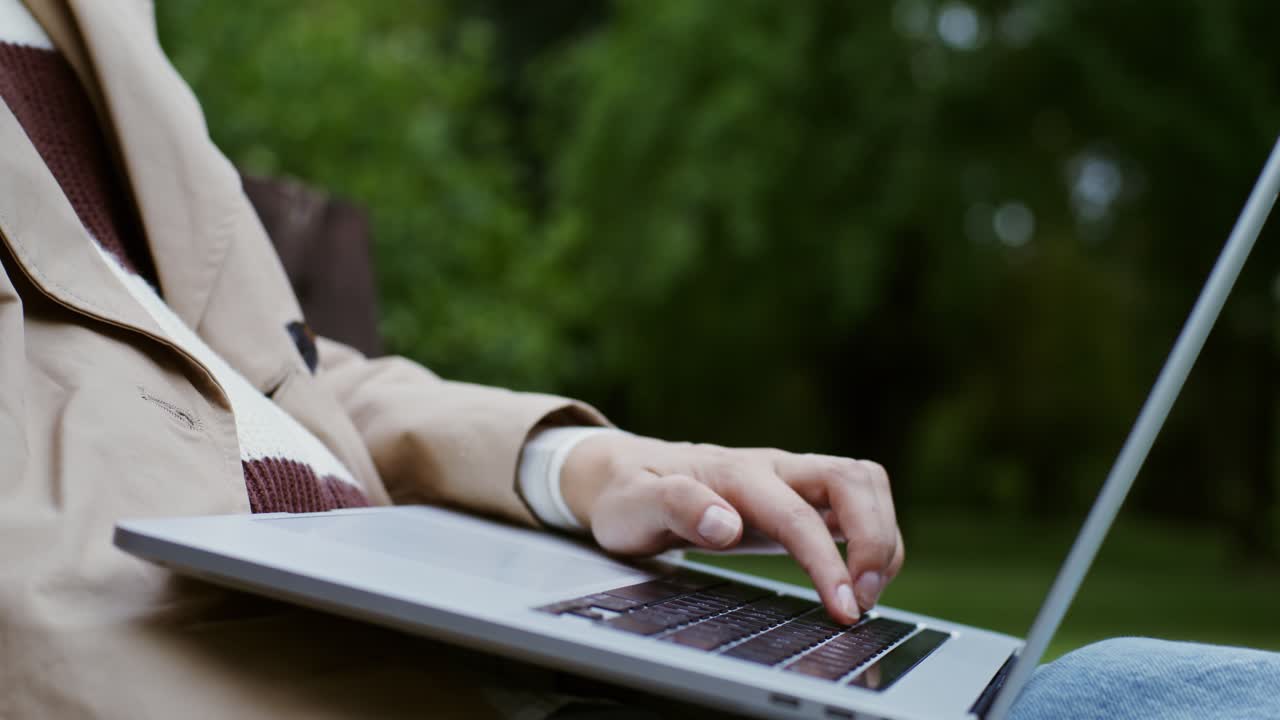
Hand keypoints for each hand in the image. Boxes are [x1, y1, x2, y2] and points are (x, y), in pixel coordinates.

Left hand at [560, 434, 904, 623]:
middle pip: (852, 479)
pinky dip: (874, 534)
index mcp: (733, 475)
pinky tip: (859, 574)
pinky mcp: (799, 492)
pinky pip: (857, 498)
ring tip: (865, 591)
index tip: (842, 607)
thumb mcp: (633, 506)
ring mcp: (790, 476)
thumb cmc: (630, 493)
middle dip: (875, 539)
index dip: (826, 561)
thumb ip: (676, 507)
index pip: (797, 515)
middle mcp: (772, 467)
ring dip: (882, 536)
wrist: (626, 472)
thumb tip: (725, 523)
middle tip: (861, 599)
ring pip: (864, 482)